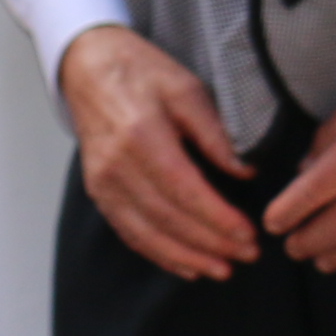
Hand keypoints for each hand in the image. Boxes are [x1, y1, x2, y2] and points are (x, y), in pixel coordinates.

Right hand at [61, 26, 258, 282]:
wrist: (87, 66)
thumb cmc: (140, 73)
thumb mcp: (186, 89)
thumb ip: (215, 133)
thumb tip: (246, 172)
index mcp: (141, 135)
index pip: (184, 189)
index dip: (217, 218)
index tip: (248, 233)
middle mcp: (117, 164)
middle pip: (168, 217)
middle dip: (211, 242)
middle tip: (248, 254)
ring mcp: (103, 181)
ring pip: (148, 233)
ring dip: (188, 256)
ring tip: (223, 269)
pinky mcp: (98, 191)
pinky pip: (129, 232)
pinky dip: (158, 254)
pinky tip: (187, 266)